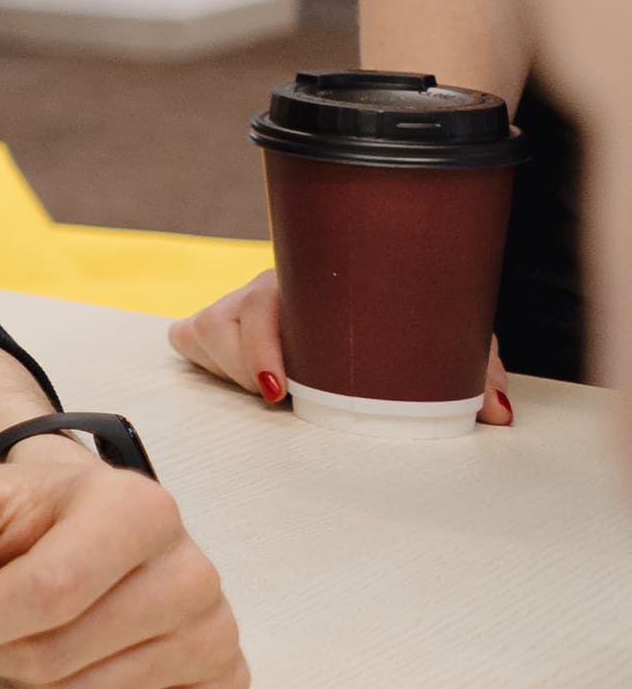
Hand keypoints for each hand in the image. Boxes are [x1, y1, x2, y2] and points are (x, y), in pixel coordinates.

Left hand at [0, 439, 248, 688]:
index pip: (48, 591)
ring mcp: (216, 633)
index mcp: (139, 509)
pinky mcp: (223, 685)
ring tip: (26, 636)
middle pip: (57, 654)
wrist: (89, 530)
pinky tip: (73, 663)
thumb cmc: (27, 518)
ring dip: (26, 680)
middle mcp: (194, 571)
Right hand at [167, 267, 510, 421]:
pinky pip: (190, 337)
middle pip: (226, 323)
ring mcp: (237, 304)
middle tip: (280, 395)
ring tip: (271, 389)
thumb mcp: (439, 330)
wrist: (366, 283)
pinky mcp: (217, 323)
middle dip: (250, 366)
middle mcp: (265, 286)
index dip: (263, 350)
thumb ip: (472, 365)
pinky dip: (209, 359)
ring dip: (234, 368)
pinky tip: (240, 377)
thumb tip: (497, 411)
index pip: (262, 302)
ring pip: (206, 332)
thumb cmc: (395, 311)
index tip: (280, 388)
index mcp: (309, 277)